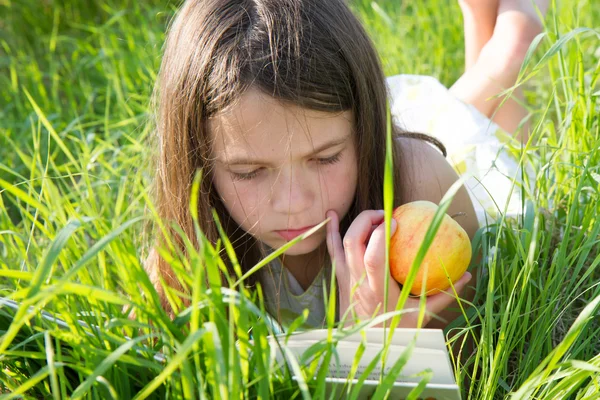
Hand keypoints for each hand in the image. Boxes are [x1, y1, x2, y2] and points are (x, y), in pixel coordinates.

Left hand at [325, 209, 471, 327]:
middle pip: (354, 242)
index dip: (381, 234)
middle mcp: (358, 282)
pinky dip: (332, 232)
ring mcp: (345, 279)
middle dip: (368, 221)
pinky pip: (332, 251)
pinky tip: (332, 215)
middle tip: (386, 215)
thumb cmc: (396, 332)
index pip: (374, 257)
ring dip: (355, 223)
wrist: (365, 347)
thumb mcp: (422, 316)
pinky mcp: (339, 278)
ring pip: (341, 244)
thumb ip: (444, 295)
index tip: (396, 221)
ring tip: (373, 214)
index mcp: (378, 291)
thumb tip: (467, 276)